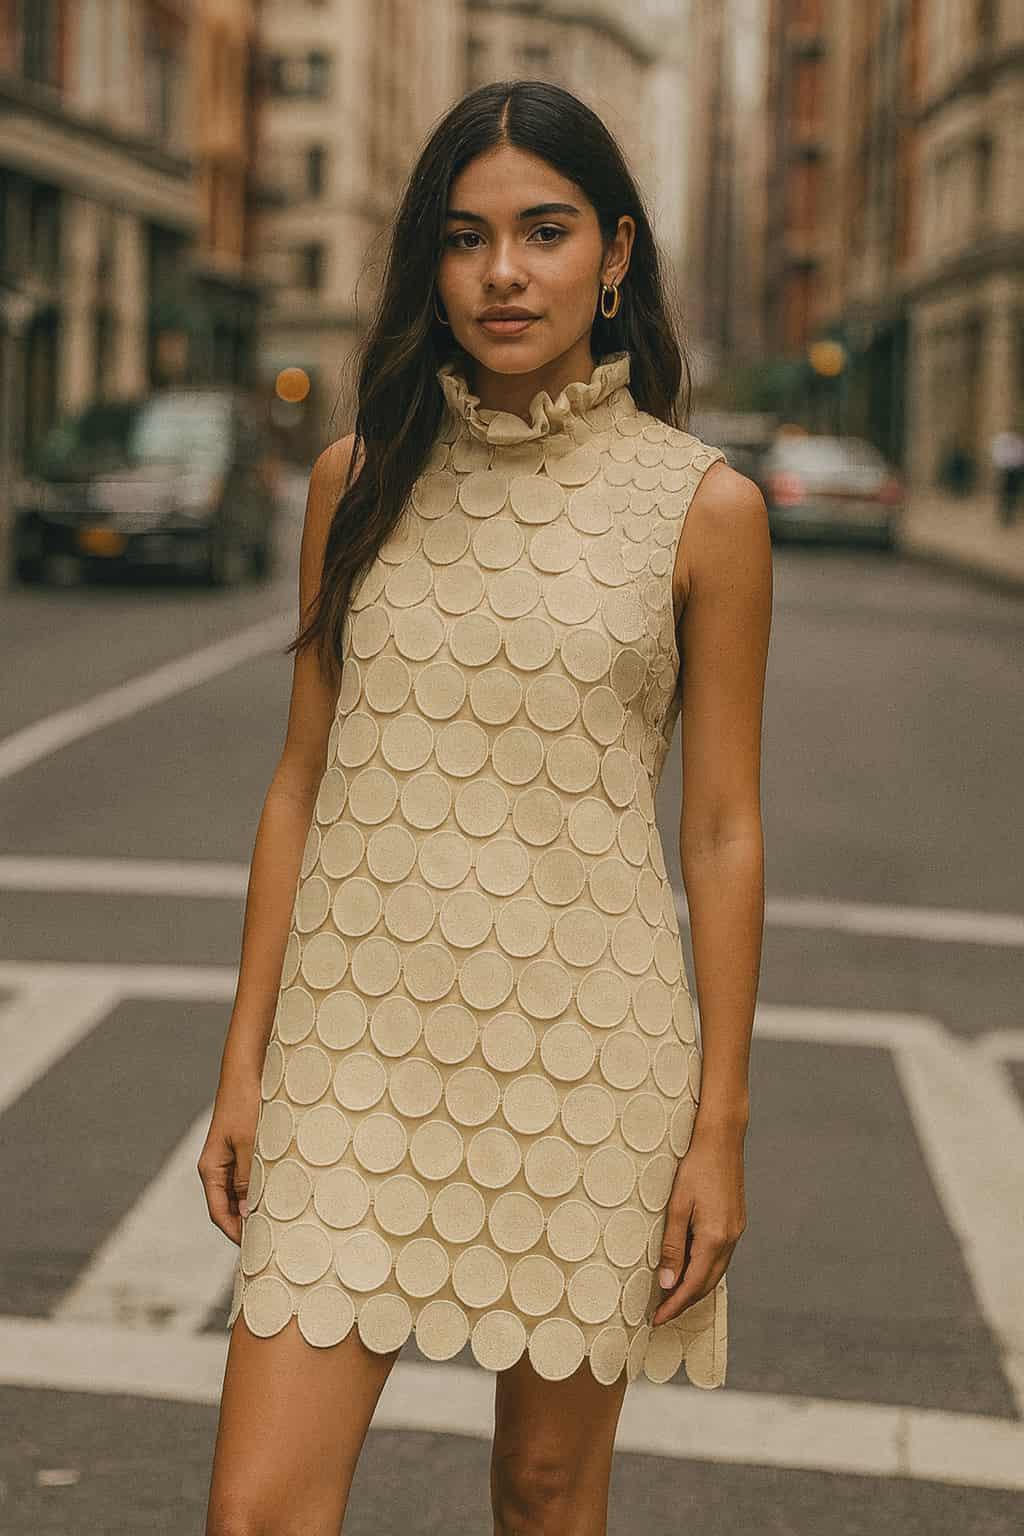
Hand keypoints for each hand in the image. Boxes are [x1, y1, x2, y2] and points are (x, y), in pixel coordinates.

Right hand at [196, 1069, 261, 1246]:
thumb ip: (247, 1177)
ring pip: (239, 1193)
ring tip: (277, 1224)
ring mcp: (229, 1159)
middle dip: (245, 1225)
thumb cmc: (246, 1104)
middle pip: (228, 1208)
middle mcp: (217, 1168)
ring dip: (254, 1208)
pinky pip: (248, 1178)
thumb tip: (247, 1210)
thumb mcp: (249, 1143)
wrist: (246, 1072)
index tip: (254, 1248)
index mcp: (211, 1170)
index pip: (219, 1213)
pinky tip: (277, 1195)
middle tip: (270, 1242)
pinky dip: (259, 1190)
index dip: (235, 1233)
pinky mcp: (242, 1150)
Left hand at [650, 1124, 746, 1326]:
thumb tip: (667, 1284)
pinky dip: (704, 1270)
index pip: (692, 1285)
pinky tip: (690, 1269)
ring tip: (672, 1297)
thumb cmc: (695, 1168)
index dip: (673, 1306)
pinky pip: (720, 1258)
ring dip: (694, 1288)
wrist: (722, 1141)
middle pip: (706, 1284)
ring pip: (715, 1273)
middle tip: (661, 1314)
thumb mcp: (677, 1206)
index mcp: (715, 1238)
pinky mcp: (736, 1223)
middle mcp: (730, 1240)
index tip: (656, 1319)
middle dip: (684, 1302)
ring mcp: (736, 1232)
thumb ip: (673, 1247)